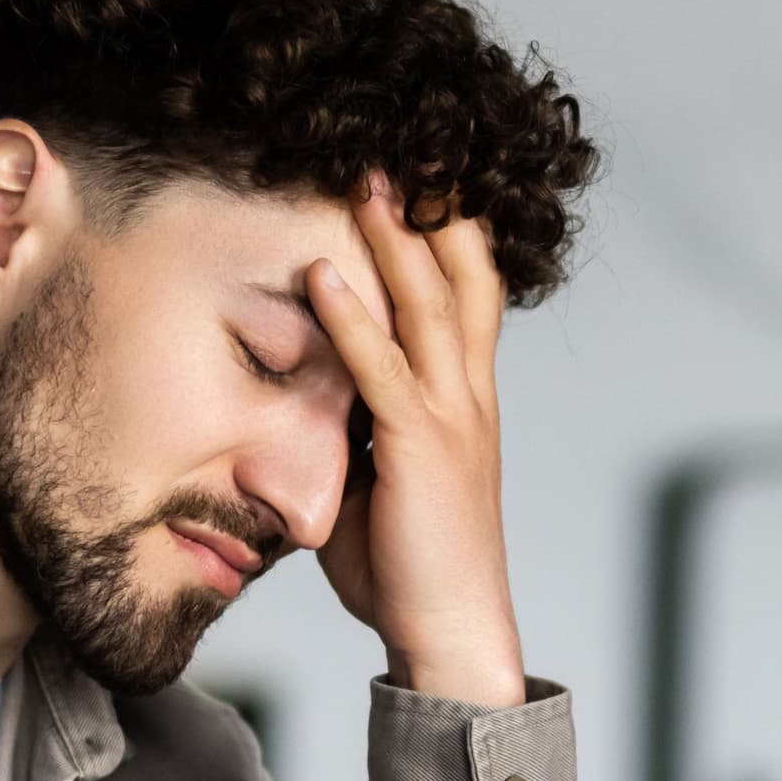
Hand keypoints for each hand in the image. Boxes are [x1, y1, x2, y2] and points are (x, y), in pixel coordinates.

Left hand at [302, 180, 529, 707]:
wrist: (453, 634)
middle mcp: (470, 395)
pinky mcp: (421, 450)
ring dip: (393, 238)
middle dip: (428, 209)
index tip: (421, 176)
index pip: (469, 292)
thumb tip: (311, 402)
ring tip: (364, 179)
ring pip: (429, 305)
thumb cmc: (412, 568)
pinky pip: (384, 369)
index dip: (449, 230)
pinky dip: (352, 317)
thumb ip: (357, 431)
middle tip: (392, 146)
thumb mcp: (382, 482)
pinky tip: (322, 274)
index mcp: (467, 400)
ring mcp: (451, 418)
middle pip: (458, 276)